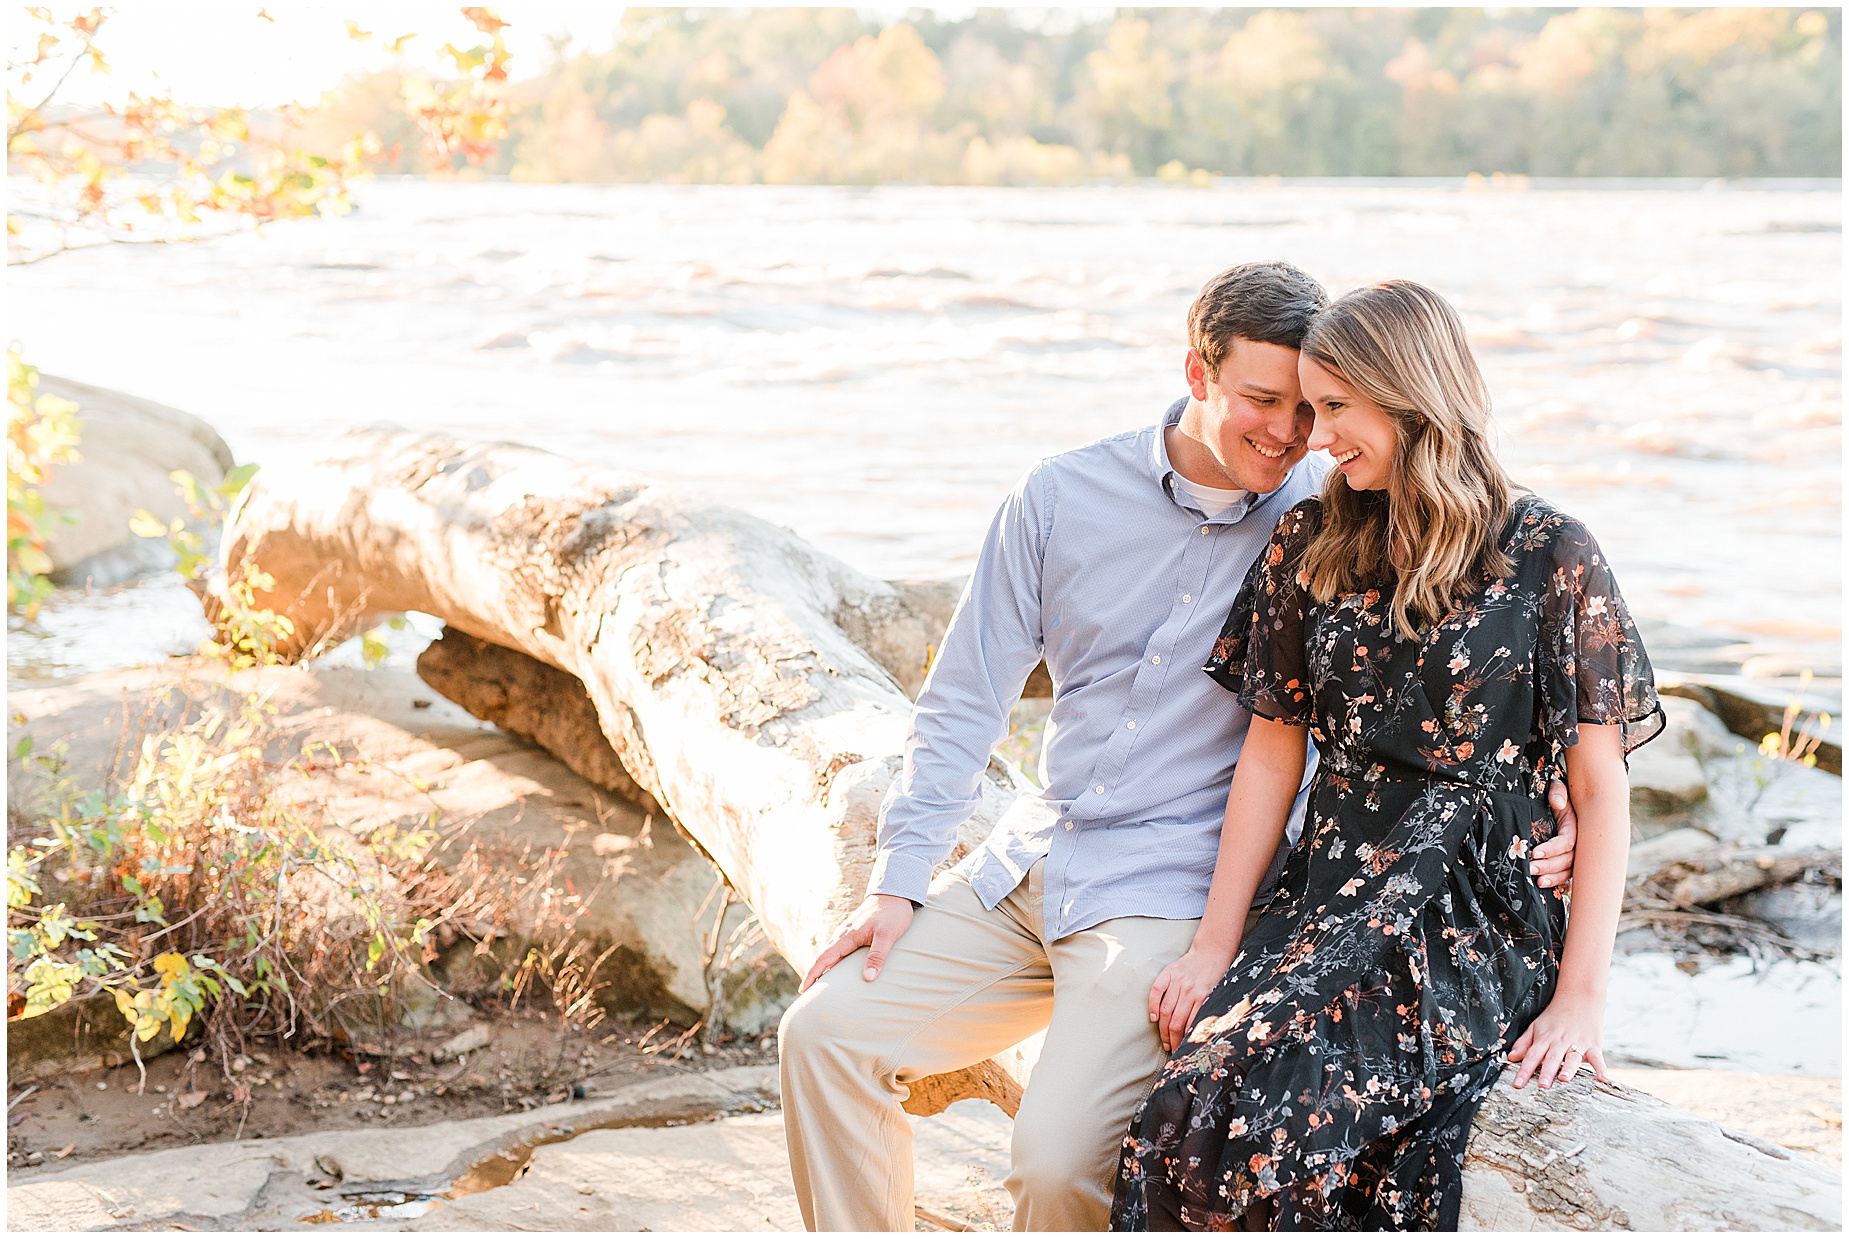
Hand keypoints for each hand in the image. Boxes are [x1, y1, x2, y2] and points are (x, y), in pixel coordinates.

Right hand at [799, 894, 913, 991]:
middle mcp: (842, 935)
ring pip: (829, 953)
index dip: (812, 974)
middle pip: (822, 957)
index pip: (824, 958)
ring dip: (821, 968)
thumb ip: (878, 956)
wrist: (894, 893)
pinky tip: (835, 968)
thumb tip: (868, 978)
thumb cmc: (892, 914)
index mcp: (847, 936)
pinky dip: (831, 961)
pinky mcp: (853, 933)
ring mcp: (847, 933)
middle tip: (806, 994)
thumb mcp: (887, 935)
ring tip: (817, 985)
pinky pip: (838, 949)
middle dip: (812, 974)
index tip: (803, 990)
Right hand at [1148, 943, 1233, 1053]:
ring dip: (1163, 1029)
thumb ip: (1208, 1011)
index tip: (1183, 1052)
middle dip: (1172, 1040)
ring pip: (1166, 1010)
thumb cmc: (1216, 976)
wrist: (1212, 952)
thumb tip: (1201, 1035)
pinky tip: (1153, 1018)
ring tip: (1164, 1040)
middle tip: (1171, 1049)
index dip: (1185, 1042)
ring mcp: (1178, 981)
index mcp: (1203, 997)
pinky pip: (1157, 990)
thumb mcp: (1217, 995)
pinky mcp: (1169, 972)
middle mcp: (1190, 990)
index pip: (1190, 1026)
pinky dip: (1153, 1005)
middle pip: (1176, 1022)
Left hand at [1508, 992, 1606, 1089]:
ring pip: (1572, 1058)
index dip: (1524, 1071)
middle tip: (1542, 1086)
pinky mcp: (1593, 1045)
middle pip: (1552, 1058)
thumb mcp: (1535, 1026)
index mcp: (1544, 1039)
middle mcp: (1560, 1043)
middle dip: (1546, 1072)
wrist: (1579, 997)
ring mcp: (1578, 1044)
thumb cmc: (1555, 1015)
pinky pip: (1597, 1058)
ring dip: (1569, 1068)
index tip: (1518, 1085)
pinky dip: (1601, 1068)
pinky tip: (1602, 1078)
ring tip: (1564, 1079)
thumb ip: (1524, 1043)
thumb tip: (1511, 1058)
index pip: (1532, 1056)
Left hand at [1530, 779, 1576, 890]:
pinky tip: (1549, 889)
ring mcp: (1574, 853)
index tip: (1534, 852)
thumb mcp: (1557, 787)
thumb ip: (1557, 792)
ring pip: (1569, 871)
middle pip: (1568, 860)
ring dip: (1554, 878)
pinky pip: (1569, 877)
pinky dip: (1561, 884)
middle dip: (1550, 867)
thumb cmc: (1555, 793)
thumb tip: (1557, 803)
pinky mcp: (1567, 860)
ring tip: (1537, 882)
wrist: (1555, 799)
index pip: (1567, 842)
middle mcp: (1578, 842)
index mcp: (1575, 826)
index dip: (1552, 849)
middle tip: (1530, 869)